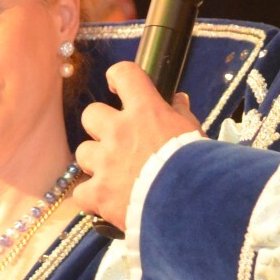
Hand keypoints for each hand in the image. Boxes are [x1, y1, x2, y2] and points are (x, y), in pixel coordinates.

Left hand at [72, 62, 199, 231]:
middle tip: (115, 141)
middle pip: (91, 114)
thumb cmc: (198, 165)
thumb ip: (181, 114)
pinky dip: (91, 198)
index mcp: (145, 112)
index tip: (117, 86)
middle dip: (99, 126)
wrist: (190, 205)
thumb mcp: (194, 133)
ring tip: (113, 175)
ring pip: (83, 152)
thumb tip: (178, 100)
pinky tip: (105, 203)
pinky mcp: (99, 193)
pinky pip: (81, 193)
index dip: (118, 76)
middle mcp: (118, 131)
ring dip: (95, 162)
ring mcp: (105, 162)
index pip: (125, 74)